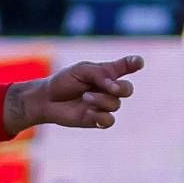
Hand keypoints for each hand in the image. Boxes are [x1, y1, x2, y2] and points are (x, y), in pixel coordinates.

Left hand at [5, 55, 144, 132]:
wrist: (46, 99)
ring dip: (101, 100)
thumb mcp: (81, 70)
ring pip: (115, 104)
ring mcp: (104, 105)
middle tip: (110, 87)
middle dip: (122, 88)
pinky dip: (100, 116)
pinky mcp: (97, 120)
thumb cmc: (63, 81)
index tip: (138, 62)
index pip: (127, 66)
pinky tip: (88, 112)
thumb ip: (100, 74)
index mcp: (107, 73)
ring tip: (85, 97)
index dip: (134, 63)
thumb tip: (115, 87)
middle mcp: (109, 89)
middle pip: (127, 89)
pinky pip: (109, 120)